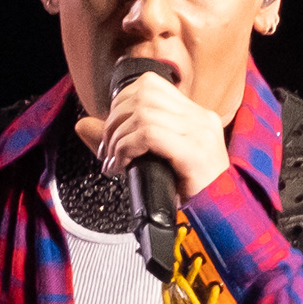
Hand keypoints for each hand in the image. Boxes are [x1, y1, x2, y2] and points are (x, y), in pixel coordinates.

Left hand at [78, 70, 234, 199]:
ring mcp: (200, 133)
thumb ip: (121, 140)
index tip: (113, 129)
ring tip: (114, 161)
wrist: (220, 219)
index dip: (121, 101)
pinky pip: (149, 135)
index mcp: (195, 115)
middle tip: (107, 150)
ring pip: (142, 113)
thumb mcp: (154, 160)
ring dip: (118, 138)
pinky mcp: (194, 152)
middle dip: (114, 120)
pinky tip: (124, 166)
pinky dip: (127, 149)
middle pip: (143, 94)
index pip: (151, 84)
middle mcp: (200, 118)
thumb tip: (82, 125)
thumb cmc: (188, 193)